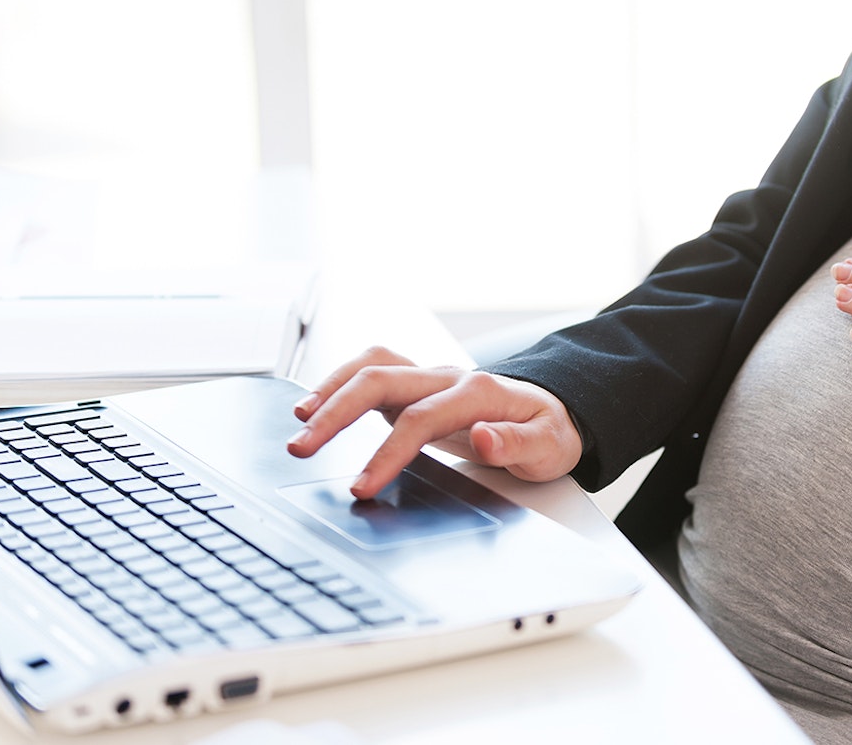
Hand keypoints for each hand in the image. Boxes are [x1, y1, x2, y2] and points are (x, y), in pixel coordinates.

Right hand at [286, 346, 582, 498]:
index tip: (361, 486)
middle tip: (302, 448)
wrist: (553, 411)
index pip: (420, 420)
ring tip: (298, 422)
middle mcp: (447, 377)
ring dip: (330, 390)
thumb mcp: (548, 446)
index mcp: (478, 392)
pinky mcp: (415, 387)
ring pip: (371, 366)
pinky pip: (371, 372)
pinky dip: (339, 383)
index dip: (386, 452)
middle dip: (336, 413)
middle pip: (380, 380)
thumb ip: (517, 443)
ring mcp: (429, 378)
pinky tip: (316, 406)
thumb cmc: (549, 431)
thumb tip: (483, 436)